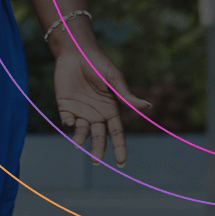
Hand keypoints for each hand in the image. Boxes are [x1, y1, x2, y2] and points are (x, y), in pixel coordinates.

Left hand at [52, 43, 149, 165]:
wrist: (75, 52)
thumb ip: (127, 96)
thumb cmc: (99, 64)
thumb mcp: (114, 79)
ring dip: (80, 139)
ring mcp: (80, 110)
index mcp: (111, 110)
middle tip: (96, 162)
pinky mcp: (65, 105)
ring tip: (78, 144)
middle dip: (98, 150)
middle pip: (99, 137)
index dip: (119, 148)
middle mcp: (96, 114)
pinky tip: (70, 120)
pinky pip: (67, 119)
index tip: (121, 163)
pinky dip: (68, 123)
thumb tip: (148, 107)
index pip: (116, 134)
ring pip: (82, 131)